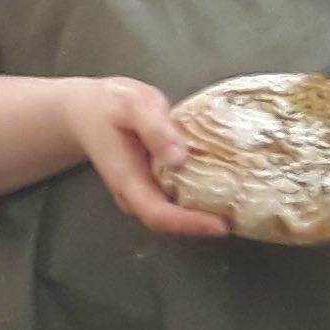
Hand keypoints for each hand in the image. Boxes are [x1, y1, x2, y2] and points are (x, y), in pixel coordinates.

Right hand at [60, 76, 229, 237]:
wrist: (86, 110)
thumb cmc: (109, 105)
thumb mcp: (132, 104)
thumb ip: (155, 128)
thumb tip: (180, 156)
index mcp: (127, 179)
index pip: (157, 215)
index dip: (189, 224)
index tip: (221, 225)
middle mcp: (135, 194)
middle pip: (171, 221)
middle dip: (204, 223)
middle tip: (243, 214)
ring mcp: (144, 191)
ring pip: (176, 211)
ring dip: (206, 210)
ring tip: (241, 203)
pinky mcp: (154, 183)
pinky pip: (179, 196)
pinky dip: (201, 194)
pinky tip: (227, 184)